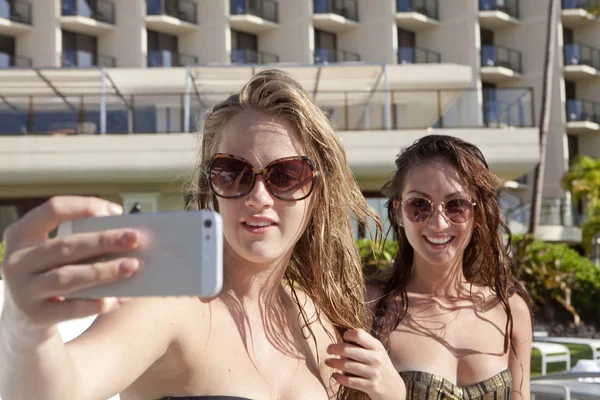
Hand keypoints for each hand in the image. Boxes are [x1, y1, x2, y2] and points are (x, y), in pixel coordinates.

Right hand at [1, 196, 141, 336]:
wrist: (25, 319)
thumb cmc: (50, 274)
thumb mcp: (54, 253)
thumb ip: (82, 241)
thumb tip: (126, 236)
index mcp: (22, 234)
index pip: (53, 210)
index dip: (85, 206)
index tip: (117, 211)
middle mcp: (17, 261)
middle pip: (66, 245)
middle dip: (104, 240)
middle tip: (134, 238)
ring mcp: (23, 290)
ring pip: (68, 277)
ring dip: (104, 271)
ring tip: (132, 266)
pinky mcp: (35, 316)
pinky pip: (71, 309)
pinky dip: (98, 302)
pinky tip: (121, 297)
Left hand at [326, 329, 405, 399]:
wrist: (394, 389)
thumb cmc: (381, 366)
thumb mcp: (378, 352)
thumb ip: (364, 344)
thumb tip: (344, 338)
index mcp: (377, 347)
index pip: (359, 335)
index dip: (348, 334)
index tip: (343, 338)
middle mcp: (376, 358)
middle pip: (348, 350)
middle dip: (334, 348)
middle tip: (328, 349)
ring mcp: (373, 373)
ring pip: (346, 365)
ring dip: (333, 363)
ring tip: (328, 362)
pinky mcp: (371, 386)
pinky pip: (349, 381)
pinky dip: (339, 377)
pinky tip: (335, 375)